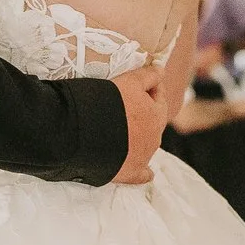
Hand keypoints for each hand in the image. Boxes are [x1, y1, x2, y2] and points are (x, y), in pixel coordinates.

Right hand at [109, 66, 168, 184]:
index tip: (141, 82)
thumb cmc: (107, 102)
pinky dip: (143, 172)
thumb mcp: (128, 82)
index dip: (150, 87)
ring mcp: (142, 157)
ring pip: (146, 144)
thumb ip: (147, 77)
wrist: (83, 133)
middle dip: (145, 113)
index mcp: (156, 115)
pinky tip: (147, 173)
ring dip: (140, 137)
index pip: (159, 98)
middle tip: (126, 105)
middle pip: (153, 122)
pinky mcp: (129, 173)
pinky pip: (141, 174)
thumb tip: (161, 71)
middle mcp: (153, 138)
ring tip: (123, 130)